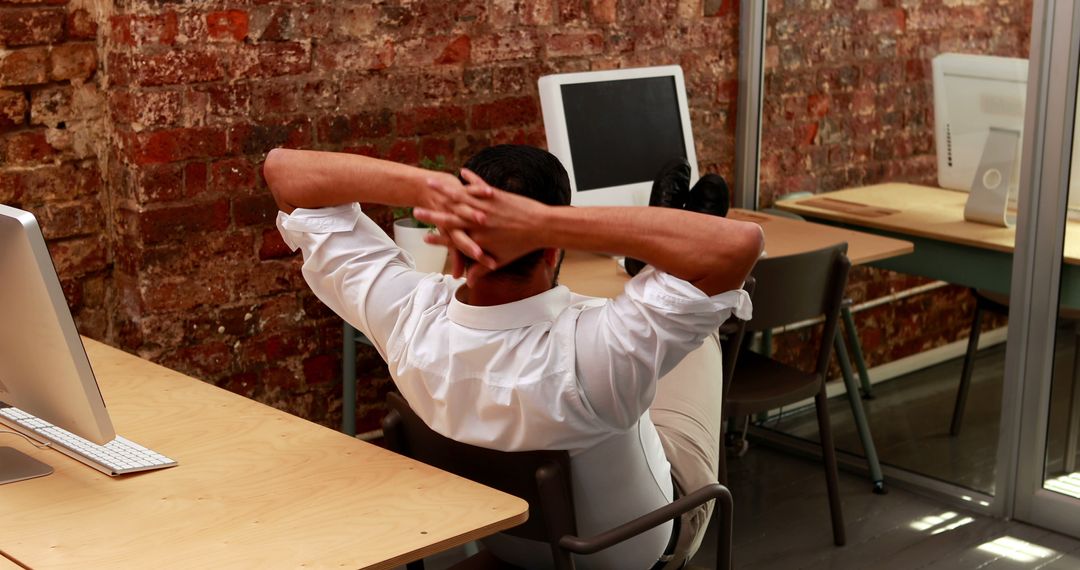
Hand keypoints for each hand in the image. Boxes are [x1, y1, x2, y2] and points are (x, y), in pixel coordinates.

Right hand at [414, 168, 547, 268]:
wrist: (541, 227)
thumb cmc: (521, 246)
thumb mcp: (500, 259)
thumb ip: (482, 268)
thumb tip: (469, 283)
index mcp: (478, 239)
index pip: (453, 241)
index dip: (438, 240)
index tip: (424, 239)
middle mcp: (478, 223)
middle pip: (449, 219)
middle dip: (431, 215)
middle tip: (416, 211)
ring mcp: (485, 207)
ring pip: (460, 198)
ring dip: (443, 190)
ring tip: (430, 184)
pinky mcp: (494, 194)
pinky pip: (478, 184)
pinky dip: (470, 178)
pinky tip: (461, 172)